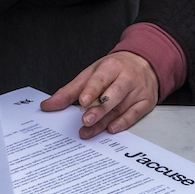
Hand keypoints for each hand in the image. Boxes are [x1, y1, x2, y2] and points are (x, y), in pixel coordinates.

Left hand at [41, 51, 158, 136]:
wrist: (144, 63)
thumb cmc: (115, 69)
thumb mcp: (91, 73)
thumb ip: (70, 91)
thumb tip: (48, 106)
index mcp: (112, 66)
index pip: (100, 79)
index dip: (91, 90)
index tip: (82, 101)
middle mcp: (127, 77)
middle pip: (113, 94)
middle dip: (99, 108)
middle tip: (85, 120)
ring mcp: (138, 90)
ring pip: (121, 107)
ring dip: (104, 121)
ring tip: (89, 130)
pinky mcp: (146, 102)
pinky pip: (135, 114)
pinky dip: (123, 123)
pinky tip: (111, 128)